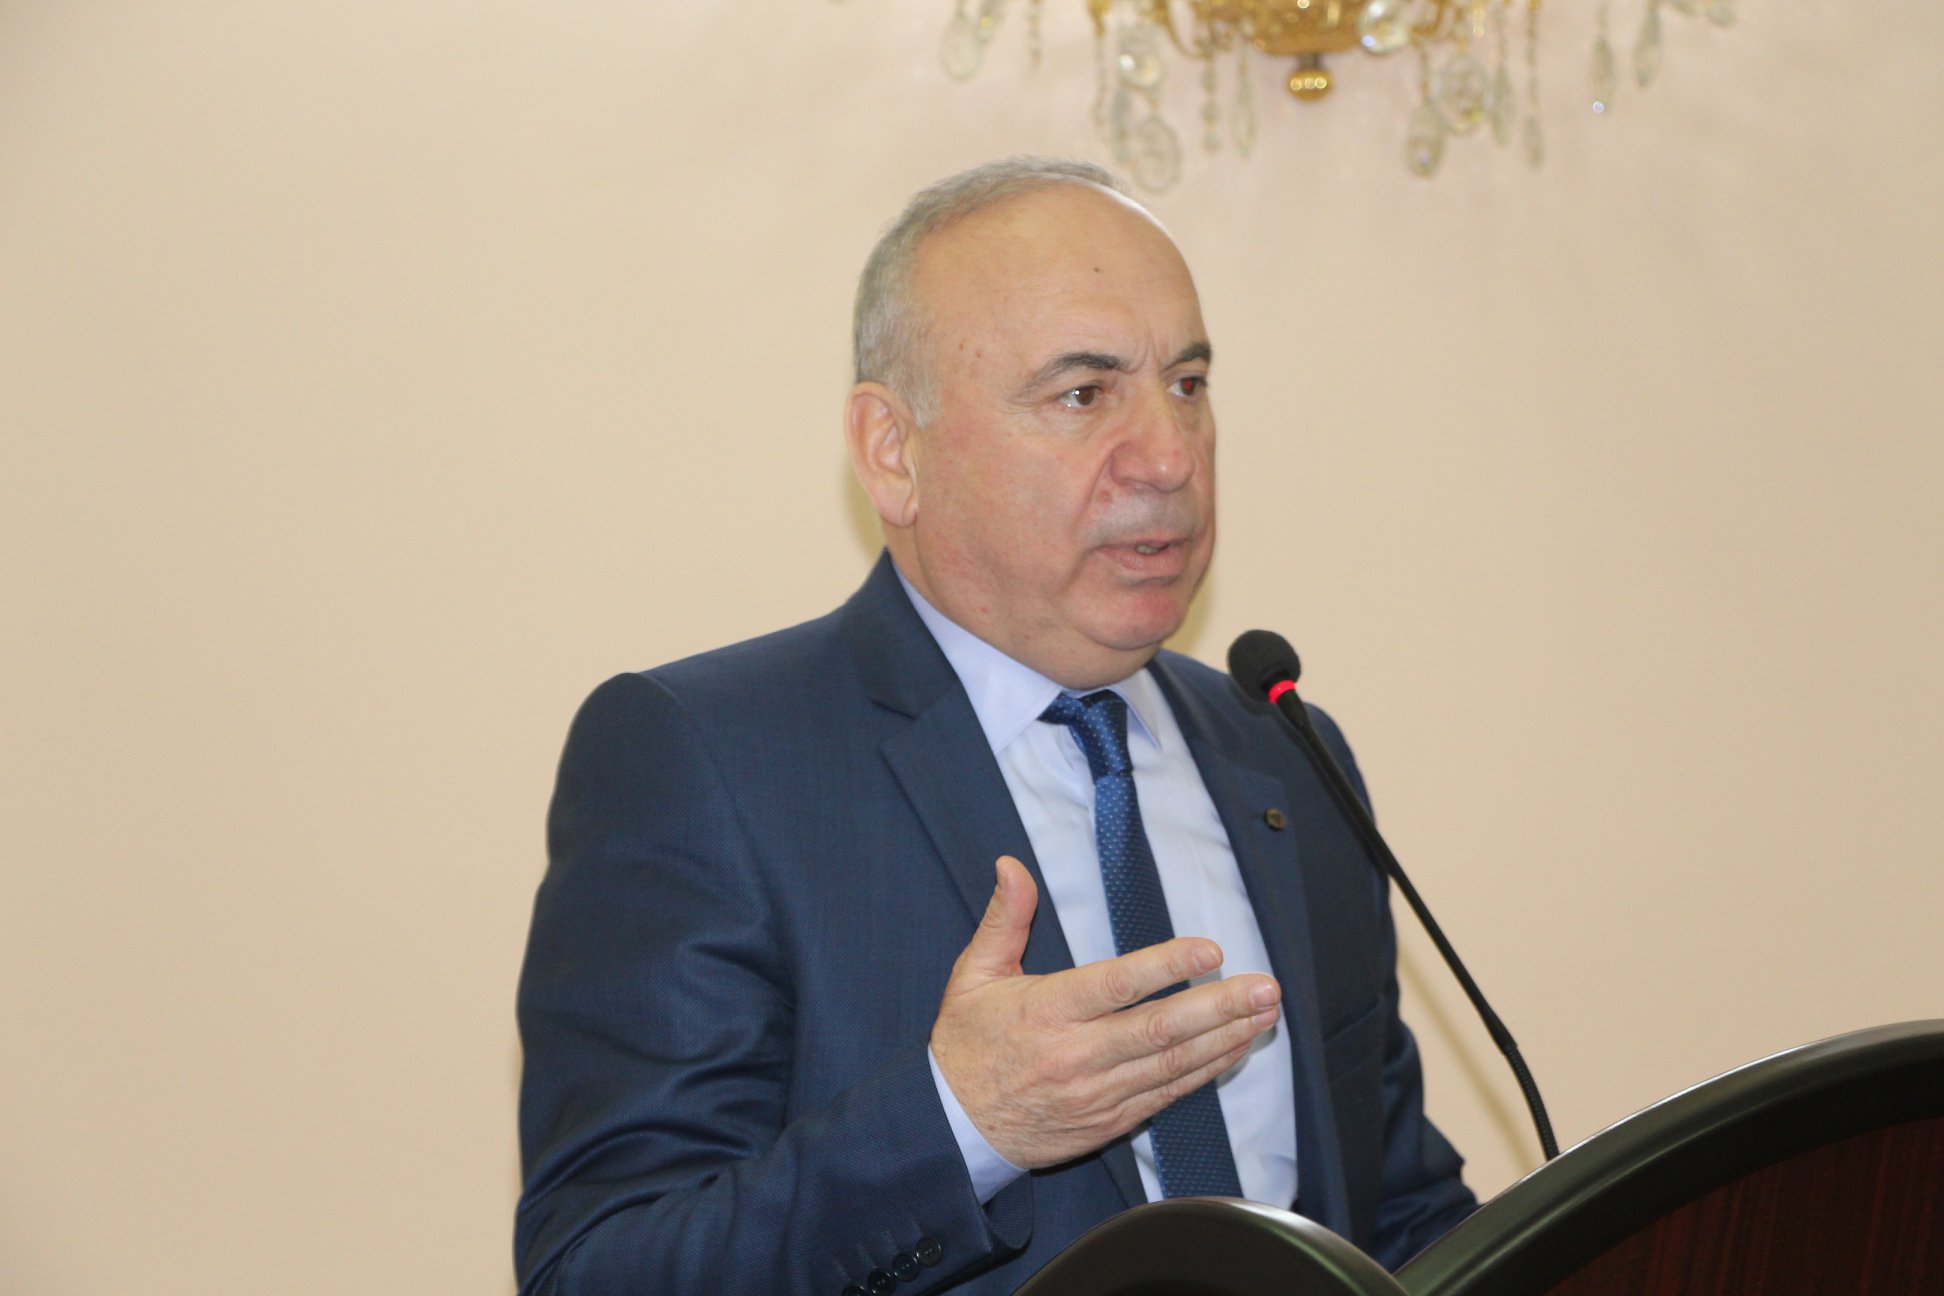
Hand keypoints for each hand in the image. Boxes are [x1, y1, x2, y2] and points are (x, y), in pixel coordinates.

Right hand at [930, 856, 1281, 1169]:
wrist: (953, 1130)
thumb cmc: (966, 1044)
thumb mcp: (973, 975)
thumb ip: (1004, 919)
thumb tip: (1011, 865)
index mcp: (1047, 1011)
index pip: (1116, 986)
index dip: (1165, 967)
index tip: (1209, 951)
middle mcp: (1077, 1056)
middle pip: (1159, 1031)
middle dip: (1218, 1007)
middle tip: (1265, 988)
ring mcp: (1097, 1094)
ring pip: (1173, 1066)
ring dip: (1225, 1038)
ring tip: (1265, 1013)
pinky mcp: (1110, 1121)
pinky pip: (1167, 1095)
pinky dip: (1206, 1072)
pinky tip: (1235, 1048)